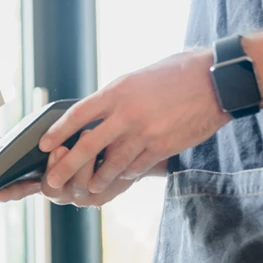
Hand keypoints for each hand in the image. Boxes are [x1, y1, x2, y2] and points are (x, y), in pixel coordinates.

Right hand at [0, 138, 164, 207]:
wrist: (125, 146)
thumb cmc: (82, 138)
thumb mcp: (56, 136)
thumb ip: (26, 143)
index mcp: (42, 180)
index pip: (21, 190)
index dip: (8, 193)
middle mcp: (59, 192)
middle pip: (50, 189)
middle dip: (55, 167)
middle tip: (61, 148)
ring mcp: (79, 196)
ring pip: (77, 186)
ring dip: (82, 162)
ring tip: (87, 134)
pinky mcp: (101, 196)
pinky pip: (98, 186)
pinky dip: (101, 168)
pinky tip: (106, 150)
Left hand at [38, 49, 229, 194]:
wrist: (218, 81)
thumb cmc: (178, 73)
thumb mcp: (138, 78)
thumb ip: (115, 98)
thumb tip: (94, 113)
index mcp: (117, 92)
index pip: (77, 115)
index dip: (58, 132)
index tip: (43, 144)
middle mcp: (126, 113)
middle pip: (87, 146)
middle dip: (66, 166)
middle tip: (52, 180)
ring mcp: (144, 133)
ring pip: (111, 163)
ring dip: (96, 179)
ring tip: (86, 188)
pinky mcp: (162, 147)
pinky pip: (136, 167)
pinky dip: (125, 175)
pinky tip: (119, 180)